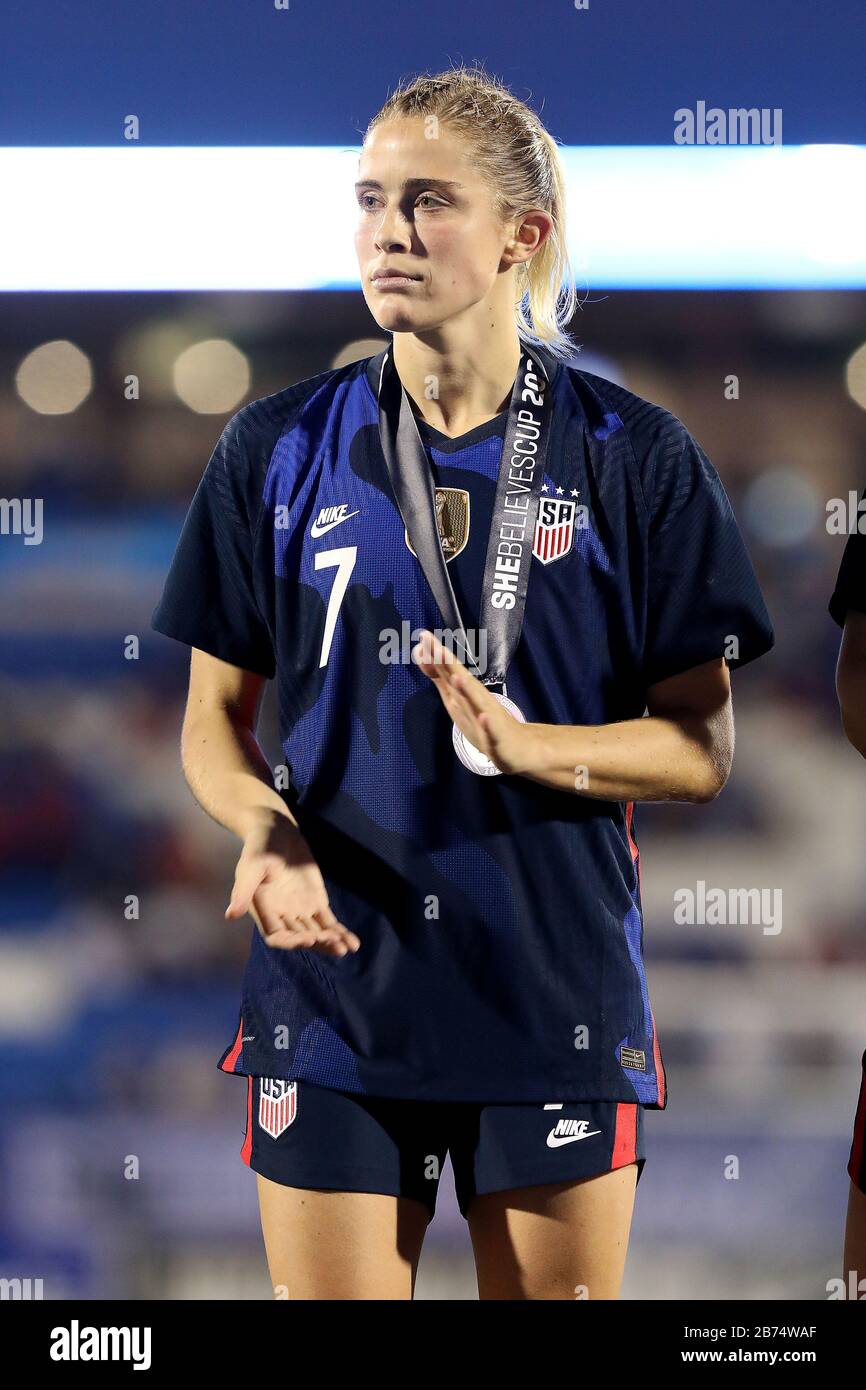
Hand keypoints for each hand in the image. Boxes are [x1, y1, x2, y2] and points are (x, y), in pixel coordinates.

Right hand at [225, 814, 359, 955]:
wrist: (277, 830)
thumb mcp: (252, 865)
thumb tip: (230, 915)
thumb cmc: (260, 847)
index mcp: (263, 911)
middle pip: (300, 938)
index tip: (308, 939)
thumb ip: (243, 890)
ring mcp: (300, 911)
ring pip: (316, 933)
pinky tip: (353, 943)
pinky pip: (328, 923)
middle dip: (316, 943)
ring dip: (330, 942)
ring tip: (346, 948)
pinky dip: (340, 933)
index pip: (277, 936)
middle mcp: (281, 916)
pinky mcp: (315, 903)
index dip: (291, 942)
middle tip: (334, 945)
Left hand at [411, 630, 539, 776]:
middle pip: (460, 680)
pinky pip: (490, 732)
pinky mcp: (496, 739)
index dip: (435, 655)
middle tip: (435, 645)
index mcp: (465, 692)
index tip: (423, 636)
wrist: (517, 747)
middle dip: (447, 664)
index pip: (448, 670)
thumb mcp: (457, 698)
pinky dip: (487, 724)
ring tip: (457, 677)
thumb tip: (424, 656)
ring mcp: (487, 719)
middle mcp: (476, 700)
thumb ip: (442, 678)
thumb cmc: (485, 720)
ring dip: (467, 690)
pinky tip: (483, 716)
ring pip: (476, 703)